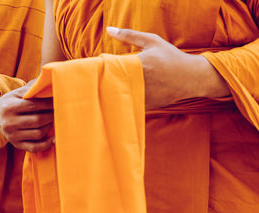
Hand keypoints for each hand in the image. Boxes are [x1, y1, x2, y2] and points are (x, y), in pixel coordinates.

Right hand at [0, 81, 54, 152]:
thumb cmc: (11, 102)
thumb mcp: (17, 93)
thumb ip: (31, 88)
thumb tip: (48, 80)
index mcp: (8, 107)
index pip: (33, 106)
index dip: (48, 104)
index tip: (58, 100)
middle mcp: (8, 123)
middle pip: (38, 120)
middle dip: (51, 115)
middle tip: (59, 111)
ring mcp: (12, 136)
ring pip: (38, 133)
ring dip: (50, 126)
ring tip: (54, 119)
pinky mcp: (17, 145)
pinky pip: (35, 147)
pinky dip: (46, 144)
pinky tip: (54, 138)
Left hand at [107, 27, 228, 109]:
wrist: (192, 79)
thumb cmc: (171, 58)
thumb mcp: (152, 42)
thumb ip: (129, 35)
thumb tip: (109, 30)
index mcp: (139, 65)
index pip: (112, 67)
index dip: (102, 67)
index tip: (97, 66)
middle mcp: (140, 82)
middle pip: (112, 83)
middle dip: (105, 80)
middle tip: (99, 77)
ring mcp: (143, 96)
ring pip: (119, 95)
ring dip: (113, 91)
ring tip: (109, 86)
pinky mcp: (145, 105)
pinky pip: (129, 103)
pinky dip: (124, 99)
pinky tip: (122, 93)